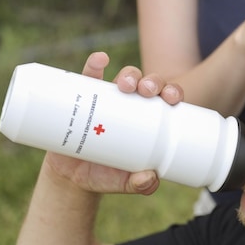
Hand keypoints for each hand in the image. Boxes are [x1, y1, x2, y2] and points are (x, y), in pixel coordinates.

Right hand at [43, 51, 183, 195]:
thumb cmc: (105, 175)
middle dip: (152, 82)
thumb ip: (139, 185)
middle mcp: (132, 104)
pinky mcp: (84, 96)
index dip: (173, 92)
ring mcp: (109, 98)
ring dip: (129, 75)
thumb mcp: (123, 182)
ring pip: (125, 77)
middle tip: (147, 92)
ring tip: (126, 84)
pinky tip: (99, 59)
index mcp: (149, 120)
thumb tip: (150, 180)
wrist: (70, 176)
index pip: (167, 100)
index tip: (172, 98)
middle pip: (149, 84)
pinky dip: (95, 64)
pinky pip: (91, 75)